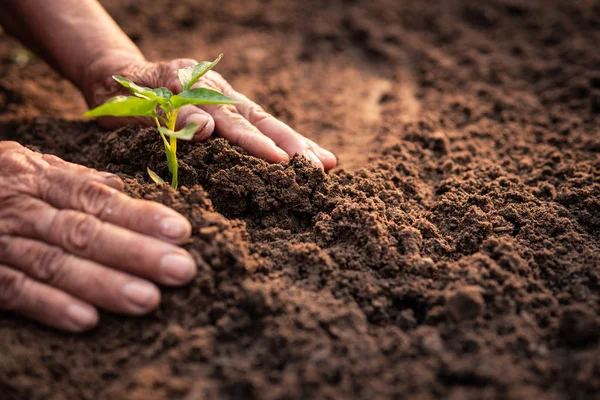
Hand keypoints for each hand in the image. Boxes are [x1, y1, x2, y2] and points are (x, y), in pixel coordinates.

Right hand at [0, 142, 196, 331]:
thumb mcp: (23, 166)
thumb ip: (70, 178)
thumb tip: (119, 186)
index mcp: (35, 177)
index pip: (96, 197)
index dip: (139, 215)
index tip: (180, 231)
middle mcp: (18, 207)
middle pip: (82, 231)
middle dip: (135, 252)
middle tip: (181, 270)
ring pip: (53, 263)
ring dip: (102, 284)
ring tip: (147, 300)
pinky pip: (12, 291)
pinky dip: (48, 306)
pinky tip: (87, 320)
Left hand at [82, 56, 336, 169]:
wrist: (113, 75)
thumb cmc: (118, 97)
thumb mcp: (129, 106)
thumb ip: (167, 115)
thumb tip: (208, 128)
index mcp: (194, 88)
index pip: (231, 121)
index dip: (257, 143)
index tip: (283, 162)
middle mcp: (216, 90)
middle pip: (261, 119)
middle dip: (293, 144)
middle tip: (322, 167)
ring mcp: (224, 97)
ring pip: (266, 122)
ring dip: (297, 143)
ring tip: (326, 163)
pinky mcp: (226, 106)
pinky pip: (258, 124)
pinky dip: (282, 139)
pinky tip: (304, 154)